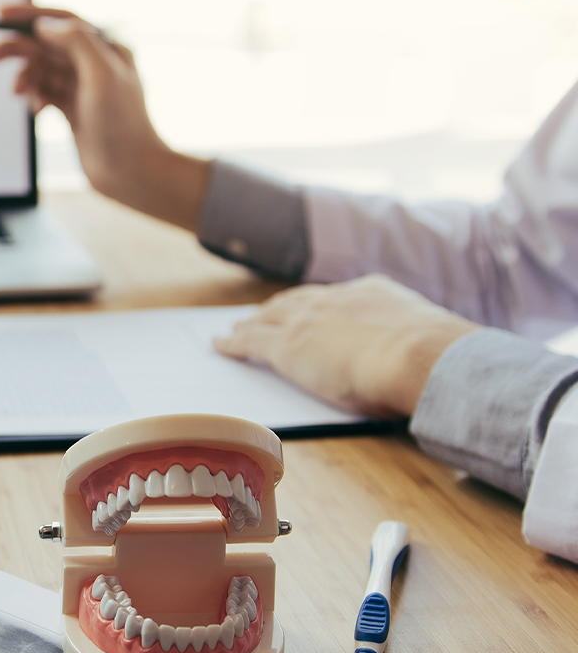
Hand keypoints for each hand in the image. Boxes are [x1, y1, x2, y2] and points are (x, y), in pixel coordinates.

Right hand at [0, 3, 208, 229]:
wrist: (131, 172)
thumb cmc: (123, 126)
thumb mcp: (102, 75)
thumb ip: (76, 42)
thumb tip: (45, 25)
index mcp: (106, 46)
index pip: (62, 20)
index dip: (29, 15)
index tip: (0, 15)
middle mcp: (94, 63)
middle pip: (46, 44)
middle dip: (15, 48)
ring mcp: (83, 87)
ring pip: (42, 70)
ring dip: (25, 78)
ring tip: (17, 94)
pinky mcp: (73, 108)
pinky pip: (44, 92)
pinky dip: (34, 96)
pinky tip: (36, 110)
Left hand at [213, 274, 479, 417]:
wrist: (418, 357)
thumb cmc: (432, 360)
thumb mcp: (425, 341)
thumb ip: (413, 344)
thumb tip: (425, 358)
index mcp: (370, 293)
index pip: (336, 297)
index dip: (316, 303)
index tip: (308, 306)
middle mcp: (334, 300)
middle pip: (295, 302)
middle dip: (278, 309)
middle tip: (262, 315)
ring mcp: (307, 321)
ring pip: (268, 319)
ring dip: (252, 323)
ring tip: (237, 328)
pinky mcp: (285, 347)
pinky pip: (249, 341)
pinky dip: (231, 343)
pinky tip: (219, 345)